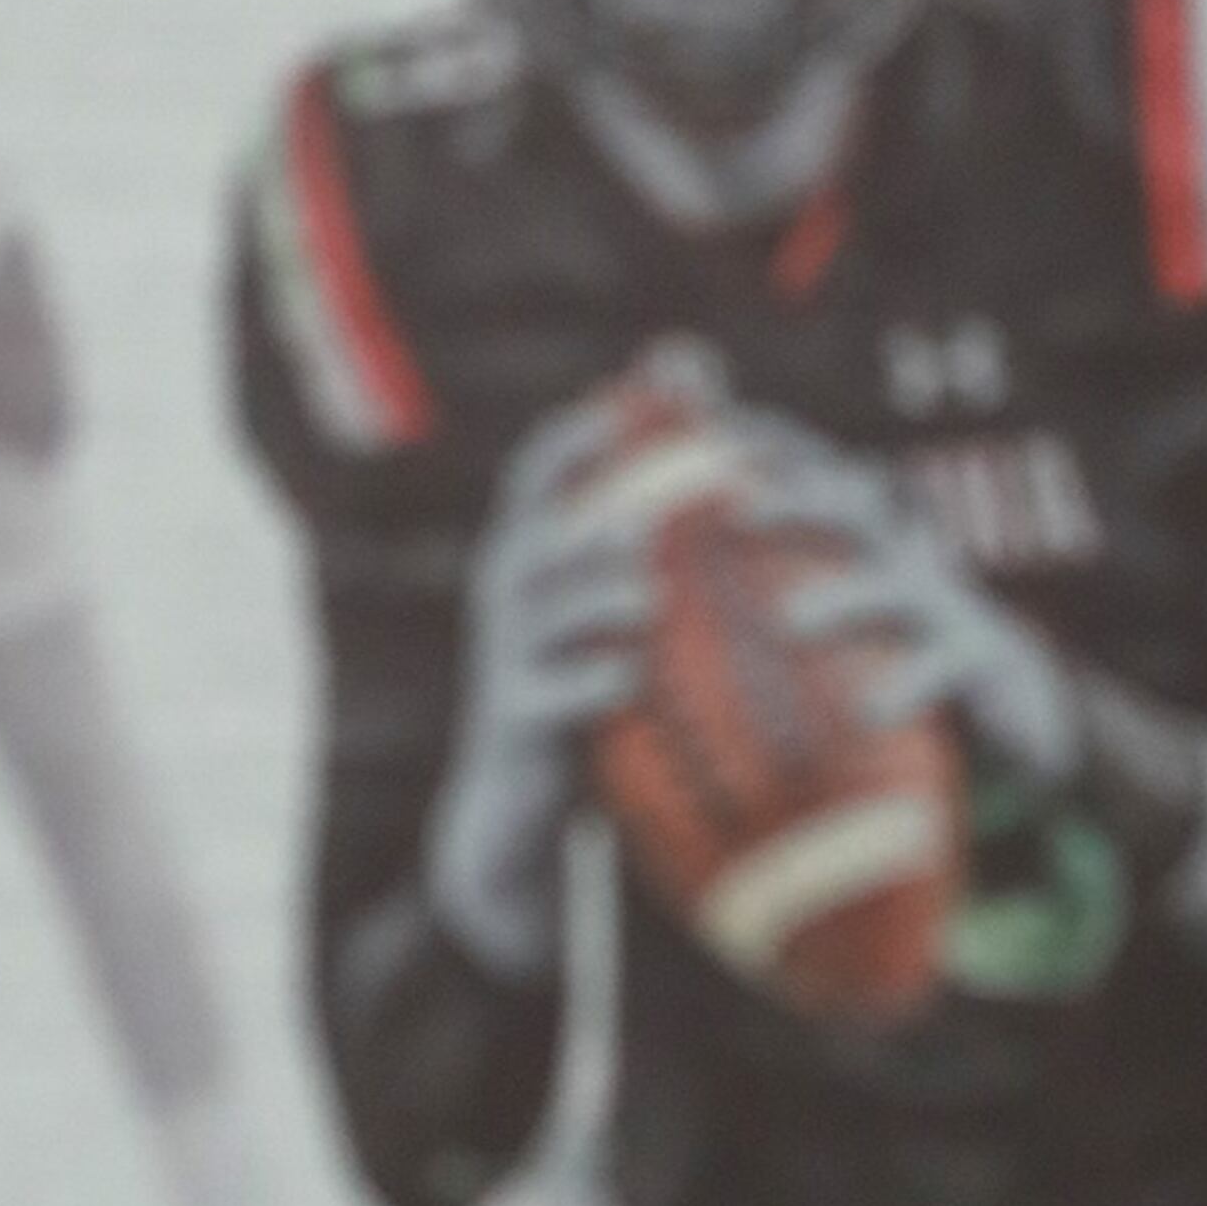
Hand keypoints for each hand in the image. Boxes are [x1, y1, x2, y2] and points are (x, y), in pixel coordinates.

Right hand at [424, 383, 662, 981]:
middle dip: (593, 512)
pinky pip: (547, 691)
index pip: (538, 468)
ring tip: (649, 597)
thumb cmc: (592, 676)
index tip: (637, 413)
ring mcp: (502, 653)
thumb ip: (653, 520)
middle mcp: (506, 589)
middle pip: (539, 528)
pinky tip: (631, 680)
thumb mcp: (615, 601)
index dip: (579, 433)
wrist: (523, 800)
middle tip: (656, 505)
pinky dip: (590, 681)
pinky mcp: (510, 714)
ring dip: (595, 595)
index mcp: (532, 548)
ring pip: (539, 605)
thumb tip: (704, 404)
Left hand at [724, 409, 1081, 793]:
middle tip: (739, 514)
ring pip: (894, 586)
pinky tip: (869, 713)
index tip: (718, 425)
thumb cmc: (907, 653)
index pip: (822, 473)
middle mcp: (909, 557)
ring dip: (843, 598)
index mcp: (871, 537)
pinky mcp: (983, 657)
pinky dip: (907, 684)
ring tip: (791, 624)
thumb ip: (774, 592)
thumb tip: (660, 595)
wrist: (1023, 702)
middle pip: (856, 509)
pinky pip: (944, 666)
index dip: (778, 442)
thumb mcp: (853, 611)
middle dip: (801, 501)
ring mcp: (948, 604)